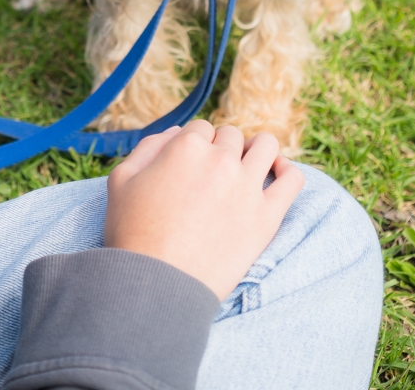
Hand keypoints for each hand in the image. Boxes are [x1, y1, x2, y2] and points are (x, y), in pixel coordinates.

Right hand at [104, 120, 303, 300]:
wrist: (156, 286)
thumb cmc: (133, 233)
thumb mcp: (122, 179)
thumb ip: (150, 145)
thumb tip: (177, 133)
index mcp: (186, 146)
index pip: (200, 128)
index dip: (193, 146)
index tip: (189, 168)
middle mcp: (221, 159)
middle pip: (230, 136)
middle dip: (220, 150)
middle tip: (209, 178)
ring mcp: (248, 187)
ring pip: (266, 145)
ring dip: (255, 150)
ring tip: (245, 169)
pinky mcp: (267, 217)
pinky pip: (293, 179)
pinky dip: (286, 171)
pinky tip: (274, 178)